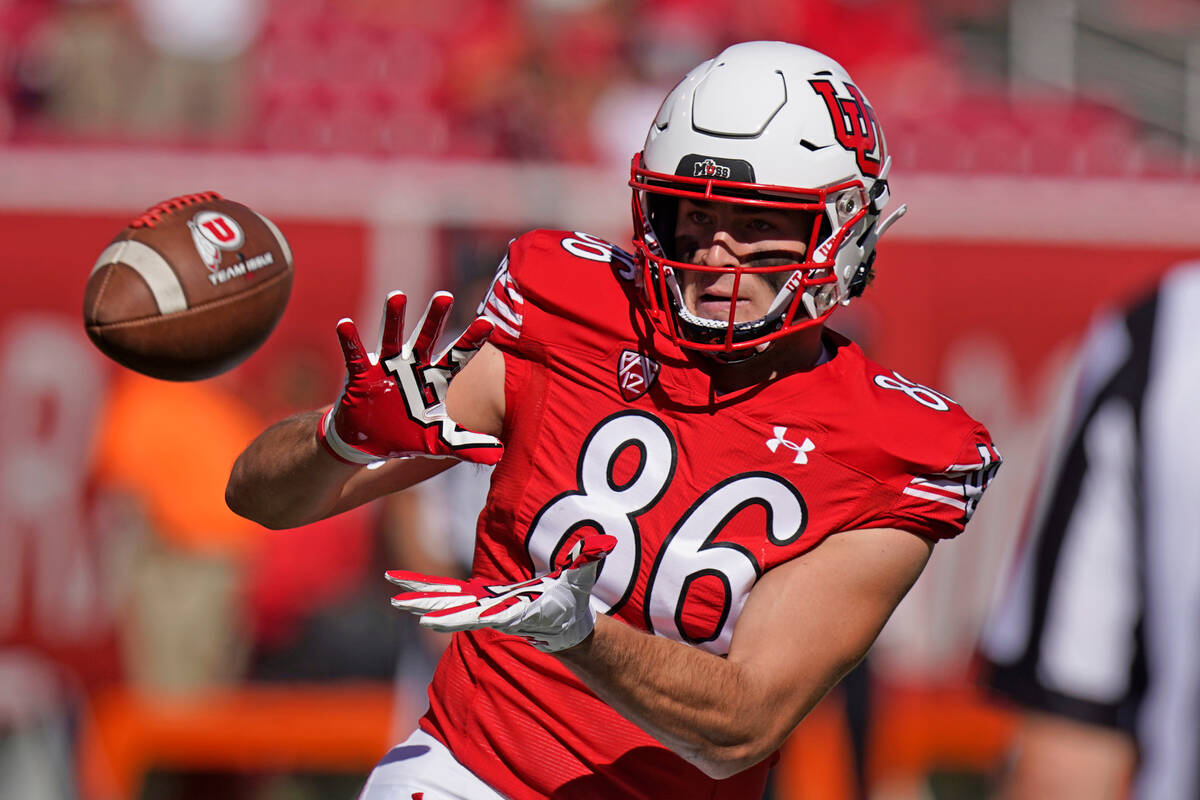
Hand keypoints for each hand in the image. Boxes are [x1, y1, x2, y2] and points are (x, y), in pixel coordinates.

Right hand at [318, 291, 502, 464]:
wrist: (369, 442)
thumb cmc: (406, 435)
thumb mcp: (437, 441)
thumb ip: (466, 444)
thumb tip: (500, 454)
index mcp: (434, 380)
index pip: (457, 357)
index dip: (471, 341)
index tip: (489, 322)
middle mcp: (413, 367)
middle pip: (426, 338)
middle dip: (435, 318)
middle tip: (445, 296)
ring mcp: (386, 368)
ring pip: (392, 338)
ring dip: (394, 317)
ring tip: (397, 295)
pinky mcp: (362, 376)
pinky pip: (356, 356)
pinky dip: (350, 341)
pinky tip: (344, 325)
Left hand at [387, 534, 617, 651]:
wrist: (564, 625)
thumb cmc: (571, 602)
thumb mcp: (580, 580)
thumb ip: (588, 562)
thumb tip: (602, 545)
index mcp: (510, 611)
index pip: (477, 615)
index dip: (452, 617)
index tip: (426, 621)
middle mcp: (490, 612)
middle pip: (452, 609)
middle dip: (425, 605)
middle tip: (396, 602)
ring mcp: (481, 606)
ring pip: (445, 603)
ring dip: (419, 598)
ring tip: (393, 595)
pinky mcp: (478, 599)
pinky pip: (446, 593)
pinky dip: (426, 589)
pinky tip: (404, 588)